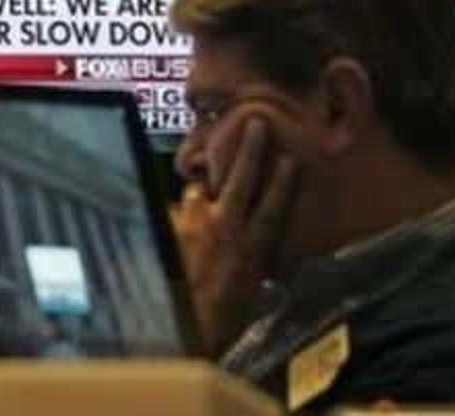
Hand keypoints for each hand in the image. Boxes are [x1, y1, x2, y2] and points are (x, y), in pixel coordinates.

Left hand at [170, 116, 297, 356]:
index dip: (284, 181)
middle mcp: (224, 230)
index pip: (273, 207)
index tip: (291, 158)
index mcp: (250, 249)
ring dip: (198, 191)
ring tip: (198, 189)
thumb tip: (252, 262)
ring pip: (197, 192)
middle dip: (250, 150)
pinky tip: (163, 222)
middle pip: (241, 180)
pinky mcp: (167, 230)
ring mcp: (192, 227)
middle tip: (255, 123)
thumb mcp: (245, 298)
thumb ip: (249, 269)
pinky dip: (170, 218)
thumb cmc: (217, 325)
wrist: (180, 331)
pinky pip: (168, 215)